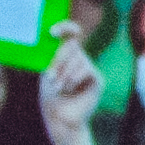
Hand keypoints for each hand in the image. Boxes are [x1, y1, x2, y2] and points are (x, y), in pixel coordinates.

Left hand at [39, 18, 103, 144]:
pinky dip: (75, 78)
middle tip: (50, 78)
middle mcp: (78, 58)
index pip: (70, 32)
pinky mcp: (97, 78)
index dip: (65, 27)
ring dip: (65, 74)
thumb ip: (54, 57)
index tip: (52, 32)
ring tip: (60, 88)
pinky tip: (70, 88)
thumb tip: (59, 40)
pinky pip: (87, 69)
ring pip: (79, 58)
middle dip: (59, 60)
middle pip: (72, 45)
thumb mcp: (47, 73)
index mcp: (65, 53)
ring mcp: (88, 67)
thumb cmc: (50, 96)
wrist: (60, 117)